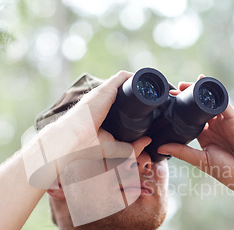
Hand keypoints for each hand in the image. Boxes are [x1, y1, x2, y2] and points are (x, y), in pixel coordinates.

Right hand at [24, 71, 150, 188]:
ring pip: (127, 82)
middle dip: (144, 92)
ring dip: (143, 82)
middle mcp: (104, 101)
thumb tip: (148, 139)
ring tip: (159, 88)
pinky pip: (124, 77)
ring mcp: (104, 93)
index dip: (138, 103)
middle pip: (127, 90)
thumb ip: (132, 147)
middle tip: (161, 96)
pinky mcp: (106, 89)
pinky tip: (150, 80)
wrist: (71, 140)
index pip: (123, 102)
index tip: (153, 105)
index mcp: (104, 113)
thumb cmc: (87, 147)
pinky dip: (138, 77)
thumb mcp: (115, 149)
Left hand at [160, 78, 233, 197]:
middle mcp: (214, 127)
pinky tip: (204, 87)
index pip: (191, 118)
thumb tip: (160, 147)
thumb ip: (181, 151)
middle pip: (200, 107)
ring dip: (199, 92)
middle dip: (188, 97)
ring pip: (210, 102)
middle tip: (173, 90)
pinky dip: (214, 94)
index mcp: (206, 136)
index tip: (168, 103)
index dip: (181, 110)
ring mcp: (224, 121)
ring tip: (185, 85)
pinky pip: (223, 102)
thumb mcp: (200, 160)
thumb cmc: (228, 172)